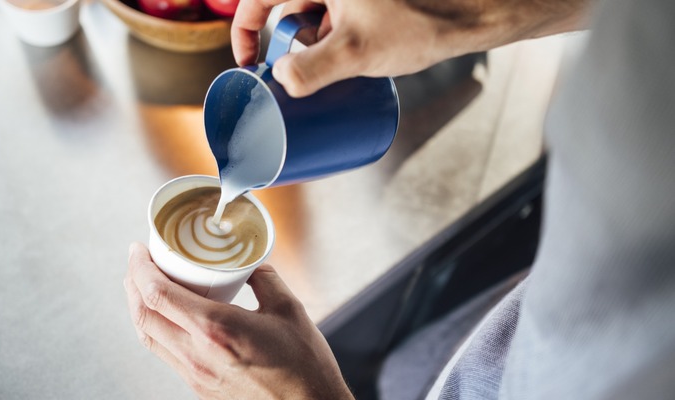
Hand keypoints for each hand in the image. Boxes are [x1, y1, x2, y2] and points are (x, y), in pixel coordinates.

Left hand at [124, 242, 368, 399]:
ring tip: (146, 287)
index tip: (138, 249)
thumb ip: (265, 279)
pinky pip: (167, 354)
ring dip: (140, 309)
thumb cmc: (305, 367)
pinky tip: (171, 319)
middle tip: (138, 262)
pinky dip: (159, 330)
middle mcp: (197, 354)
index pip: (158, 295)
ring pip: (150, 338)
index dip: (140, 268)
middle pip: (143, 316)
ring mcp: (196, 375)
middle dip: (132, 284)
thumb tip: (250, 264)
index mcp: (216, 329)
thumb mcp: (289, 310)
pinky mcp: (201, 389)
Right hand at [232, 0, 590, 96]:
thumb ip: (313, 68)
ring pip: (310, 15)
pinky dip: (328, 40)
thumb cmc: (417, 25)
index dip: (244, 29)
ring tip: (322, 75)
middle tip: (289, 78)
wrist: (467, 17)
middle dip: (283, 45)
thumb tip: (278, 79)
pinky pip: (332, 18)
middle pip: (285, 8)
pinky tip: (341, 64)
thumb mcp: (357, 52)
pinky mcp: (364, 3)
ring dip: (308, 46)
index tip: (246, 61)